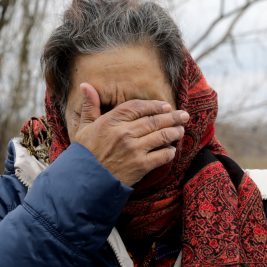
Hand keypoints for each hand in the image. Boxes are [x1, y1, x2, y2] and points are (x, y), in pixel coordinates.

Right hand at [72, 83, 188, 186]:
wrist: (84, 182)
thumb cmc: (84, 155)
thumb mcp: (83, 127)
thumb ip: (90, 106)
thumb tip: (85, 85)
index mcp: (111, 121)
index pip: (139, 107)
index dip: (155, 105)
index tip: (165, 106)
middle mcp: (125, 133)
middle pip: (154, 120)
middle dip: (172, 117)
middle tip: (183, 115)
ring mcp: (134, 150)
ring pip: (162, 136)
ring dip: (175, 132)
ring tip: (181, 129)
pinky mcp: (140, 166)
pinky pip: (161, 156)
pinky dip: (169, 152)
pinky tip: (172, 150)